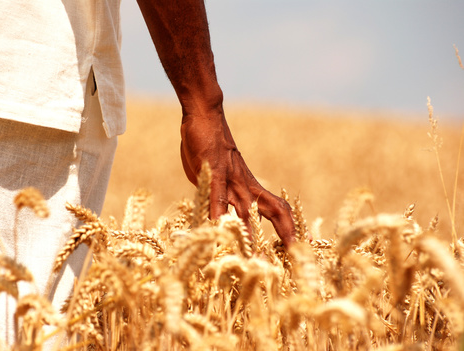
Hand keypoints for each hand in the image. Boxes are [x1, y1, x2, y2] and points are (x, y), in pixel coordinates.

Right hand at [179, 108, 295, 247]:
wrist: (205, 116)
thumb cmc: (210, 147)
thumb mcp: (216, 176)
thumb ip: (219, 195)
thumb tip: (217, 213)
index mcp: (249, 188)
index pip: (277, 210)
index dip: (290, 228)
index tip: (302, 247)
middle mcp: (245, 186)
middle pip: (274, 211)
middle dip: (286, 234)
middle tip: (293, 257)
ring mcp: (231, 179)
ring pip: (247, 210)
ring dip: (250, 235)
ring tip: (252, 258)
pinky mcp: (214, 171)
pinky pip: (218, 195)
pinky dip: (218, 214)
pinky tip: (217, 229)